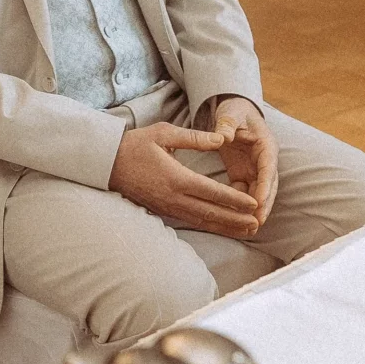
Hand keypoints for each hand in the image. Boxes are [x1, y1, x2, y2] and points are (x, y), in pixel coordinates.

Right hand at [108, 116, 263, 237]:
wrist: (107, 163)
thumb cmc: (135, 145)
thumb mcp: (163, 133)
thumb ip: (194, 138)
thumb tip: (220, 138)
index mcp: (176, 177)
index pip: (212, 192)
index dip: (234, 200)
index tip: (254, 204)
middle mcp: (174, 197)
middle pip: (211, 212)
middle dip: (236, 219)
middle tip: (258, 223)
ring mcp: (168, 206)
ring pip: (202, 221)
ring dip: (226, 226)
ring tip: (246, 230)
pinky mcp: (163, 210)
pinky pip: (191, 221)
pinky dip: (210, 225)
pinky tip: (223, 227)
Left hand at [211, 97, 278, 224]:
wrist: (234, 112)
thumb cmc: (234, 112)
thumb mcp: (230, 114)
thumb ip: (227, 124)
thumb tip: (223, 136)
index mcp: (266, 145)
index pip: (268, 169)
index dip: (265, 187)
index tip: (260, 203)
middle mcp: (265, 161)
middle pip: (268, 187)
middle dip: (263, 206)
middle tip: (256, 224)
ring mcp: (255, 170)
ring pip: (258, 194)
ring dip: (254, 211)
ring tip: (248, 229)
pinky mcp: (244, 175)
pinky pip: (245, 194)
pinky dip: (241, 207)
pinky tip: (234, 221)